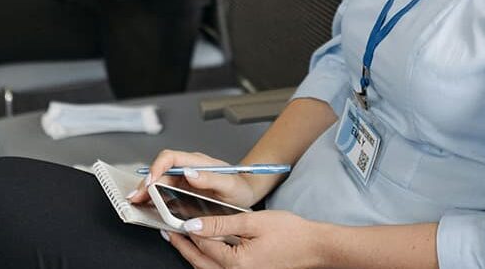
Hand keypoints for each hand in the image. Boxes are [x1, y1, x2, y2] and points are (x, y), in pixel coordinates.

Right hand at [128, 150, 259, 210]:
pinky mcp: (182, 192)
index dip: (157, 167)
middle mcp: (187, 169)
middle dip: (145, 183)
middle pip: (160, 172)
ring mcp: (183, 181)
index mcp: (196, 162)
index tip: (151, 181)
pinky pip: (164, 193)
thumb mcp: (229, 184)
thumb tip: (189, 173)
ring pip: (159, 182)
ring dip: (146, 191)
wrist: (246, 193)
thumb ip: (211, 178)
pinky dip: (153, 199)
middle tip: (136, 197)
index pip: (170, 158)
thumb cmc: (239, 187)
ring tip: (136, 202)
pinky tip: (147, 206)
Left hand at [164, 210, 327, 268]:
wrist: (314, 247)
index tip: (174, 220)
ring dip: (193, 254)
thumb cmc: (291, 233)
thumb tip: (194, 225)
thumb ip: (221, 225)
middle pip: (199, 262)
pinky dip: (209, 260)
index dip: (186, 231)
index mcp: (236, 262)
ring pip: (208, 268)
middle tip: (170, 233)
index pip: (202, 245)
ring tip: (182, 239)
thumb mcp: (252, 222)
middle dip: (183, 246)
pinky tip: (206, 247)